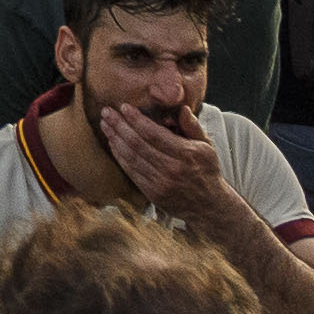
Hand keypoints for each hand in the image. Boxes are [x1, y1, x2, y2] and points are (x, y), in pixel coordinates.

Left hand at [88, 96, 235, 218]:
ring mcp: (161, 183)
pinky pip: (131, 172)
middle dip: (120, 125)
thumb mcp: (207, 146)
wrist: (208, 206)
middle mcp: (172, 169)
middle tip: (106, 112)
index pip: (154, 134)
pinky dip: (120, 156)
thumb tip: (182, 109)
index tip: (124, 107)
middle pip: (138, 144)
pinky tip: (113, 144)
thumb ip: (193, 126)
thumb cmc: (206, 171)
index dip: (136, 119)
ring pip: (132, 158)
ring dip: (115, 139)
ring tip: (105, 125)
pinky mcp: (153, 194)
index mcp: (186, 154)